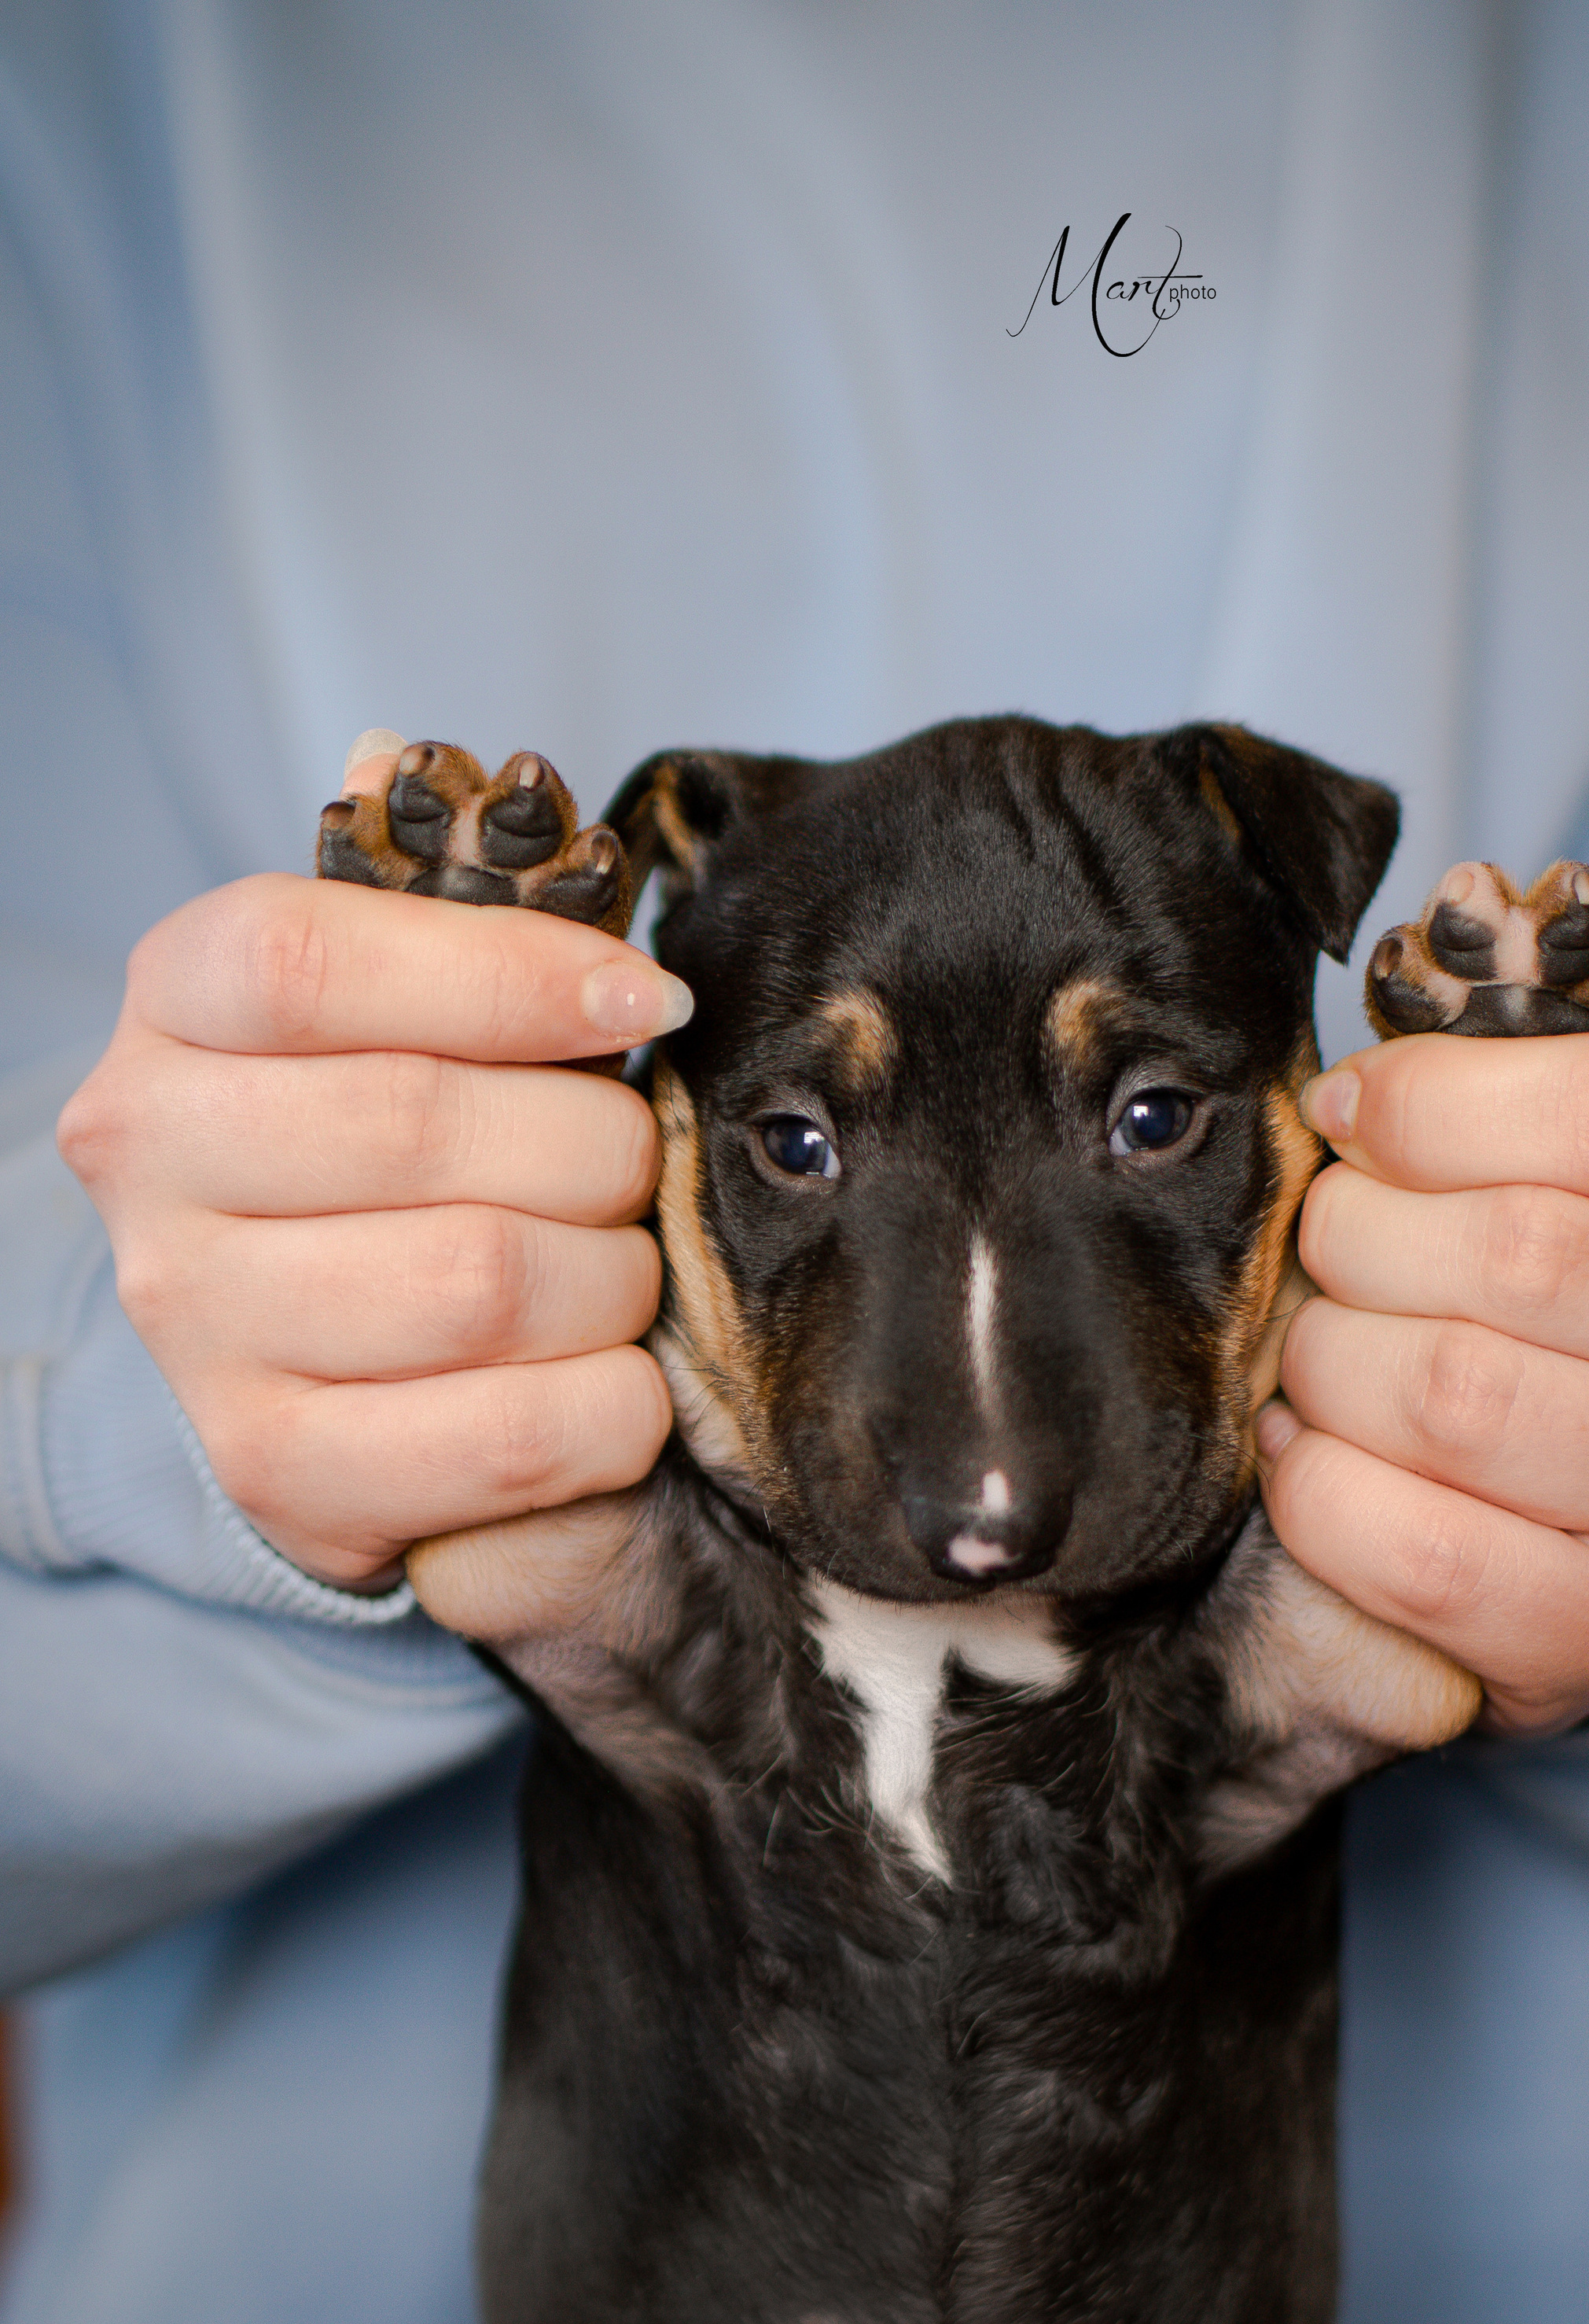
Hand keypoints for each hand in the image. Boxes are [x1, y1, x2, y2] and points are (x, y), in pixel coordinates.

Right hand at [57, 743, 687, 1588]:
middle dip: (595, 1145)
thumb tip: (516, 795)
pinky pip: (509, 1436)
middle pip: (425, 1128)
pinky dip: (611, 1407)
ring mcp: (198, 1331)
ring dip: (612, 1277)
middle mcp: (151, 1164)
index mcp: (175, 1008)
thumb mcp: (393, 1003)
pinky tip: (611, 1374)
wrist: (293, 1343)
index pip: (316, 960)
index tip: (645, 994)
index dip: (511, 973)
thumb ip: (455, 914)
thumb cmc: (381, 1135)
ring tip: (619, 1269)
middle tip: (635, 1163)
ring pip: (484, 1285)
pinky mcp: (277, 1470)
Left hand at [1256, 1031, 1588, 1735]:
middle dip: (1357, 1240)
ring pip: (1460, 1401)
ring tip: (1320, 1358)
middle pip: (1524, 1253)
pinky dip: (1319, 1494)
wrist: (1577, 1501)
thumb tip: (1344, 1101)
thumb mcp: (1534, 1148)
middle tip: (1323, 1254)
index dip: (1436, 1107)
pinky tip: (1313, 1456)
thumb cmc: (1533, 1284)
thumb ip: (1464, 1095)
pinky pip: (1422, 1556)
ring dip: (1329, 1367)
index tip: (1349, 1121)